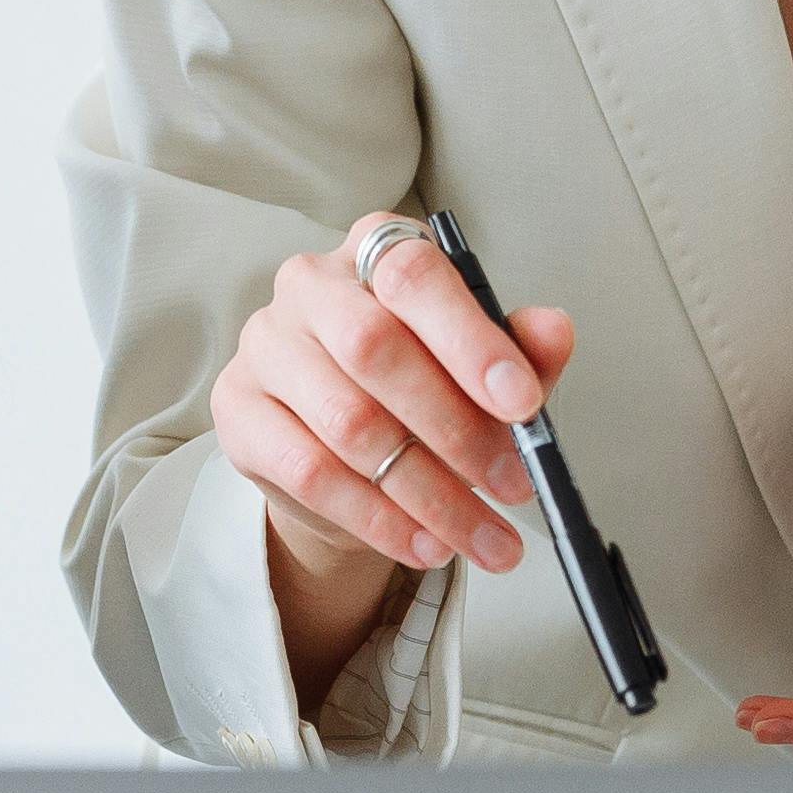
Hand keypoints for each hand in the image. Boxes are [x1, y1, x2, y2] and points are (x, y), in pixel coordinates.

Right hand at [217, 219, 576, 588]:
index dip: (472, 339)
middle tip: (513, 485)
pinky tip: (424, 543)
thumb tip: (554, 330)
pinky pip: (311, 472)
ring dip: (429, 493)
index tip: (523, 402)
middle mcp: (310, 284)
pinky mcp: (237, 409)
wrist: (340, 453)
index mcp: (374, 249)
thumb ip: (520, 350)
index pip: (415, 275)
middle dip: (457, 429)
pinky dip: (379, 519)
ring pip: (348, 423)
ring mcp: (266, 346)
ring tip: (481, 535)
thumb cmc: (414, 390)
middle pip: (375, 348)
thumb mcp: (479, 368)